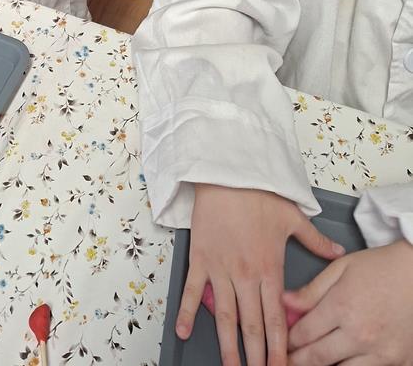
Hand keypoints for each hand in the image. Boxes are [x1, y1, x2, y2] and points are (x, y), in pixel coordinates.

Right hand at [178, 185, 344, 365]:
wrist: (226, 173)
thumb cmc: (258, 193)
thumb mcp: (292, 216)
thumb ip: (315, 240)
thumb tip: (337, 252)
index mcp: (270, 268)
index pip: (277, 319)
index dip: (280, 347)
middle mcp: (246, 275)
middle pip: (252, 325)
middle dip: (256, 356)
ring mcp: (221, 268)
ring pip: (226, 316)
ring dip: (228, 345)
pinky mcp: (200, 258)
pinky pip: (193, 290)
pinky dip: (188, 312)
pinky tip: (184, 332)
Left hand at [285, 239, 412, 364]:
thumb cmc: (380, 267)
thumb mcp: (340, 269)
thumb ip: (311, 290)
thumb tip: (285, 302)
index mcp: (342, 307)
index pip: (304, 334)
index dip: (289, 341)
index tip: (282, 343)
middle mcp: (360, 333)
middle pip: (318, 358)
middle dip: (298, 361)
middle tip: (288, 361)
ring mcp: (380, 351)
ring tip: (311, 362)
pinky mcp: (398, 361)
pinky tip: (341, 362)